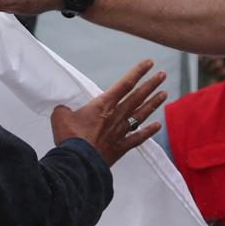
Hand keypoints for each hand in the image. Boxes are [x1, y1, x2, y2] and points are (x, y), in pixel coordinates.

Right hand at [51, 59, 167, 165]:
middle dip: (151, 84)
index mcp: (103, 105)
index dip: (138, 72)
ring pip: (141, 114)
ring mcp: (120, 132)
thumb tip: (64, 109)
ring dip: (153, 103)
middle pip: (137, 97)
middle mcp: (116, 115)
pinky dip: (149, 131)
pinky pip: (138, 138)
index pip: (124, 84)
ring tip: (164, 94)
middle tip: (162, 75)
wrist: (78, 162)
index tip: (149, 63)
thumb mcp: (60, 116)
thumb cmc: (69, 137)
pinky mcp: (121, 147)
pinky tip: (158, 125)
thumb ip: (64, 109)